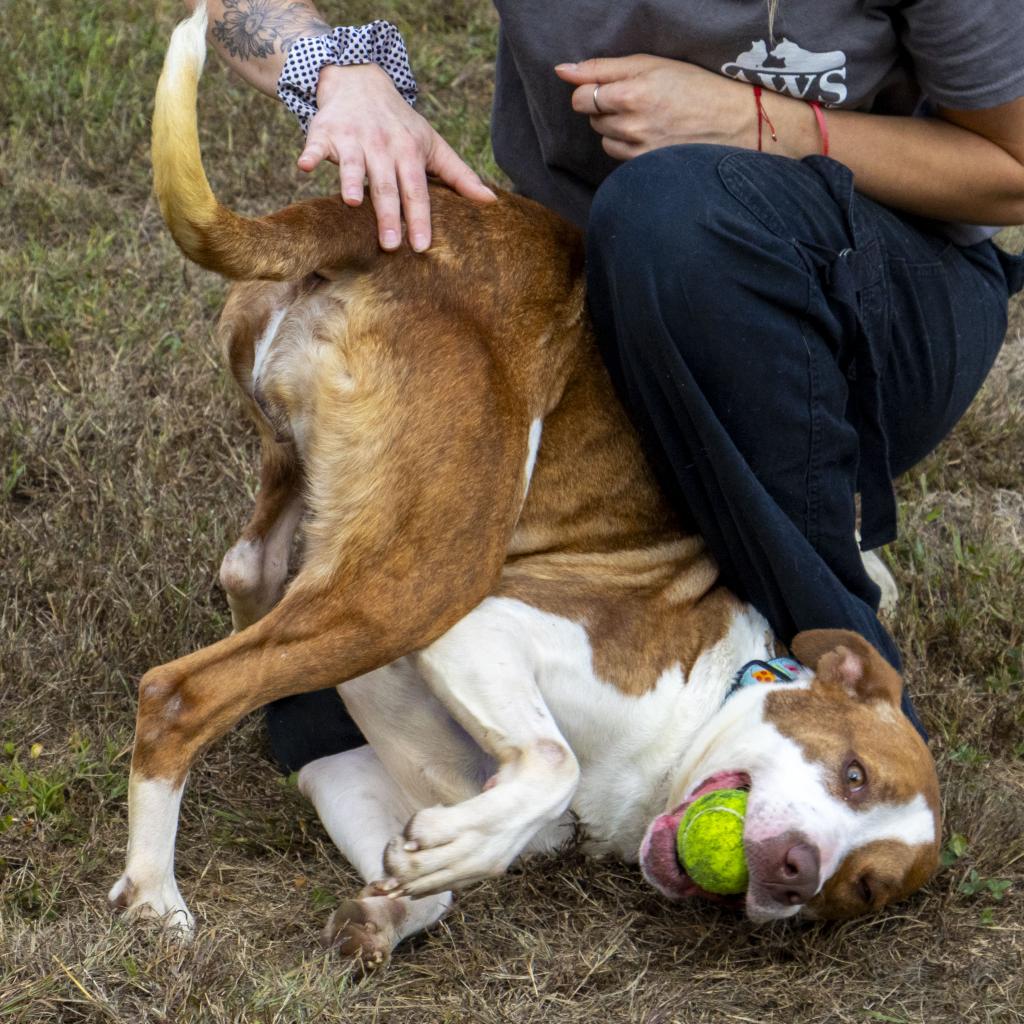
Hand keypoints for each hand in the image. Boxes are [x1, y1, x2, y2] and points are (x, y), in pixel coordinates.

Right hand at [298, 63, 496, 251]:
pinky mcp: (324, 131)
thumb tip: (492, 202)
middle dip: (389, 214)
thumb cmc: (400, 124)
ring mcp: (352, 139)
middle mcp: (381, 146)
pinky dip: (309, 153)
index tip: (422, 246)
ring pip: (353, 165)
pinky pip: (314, 144)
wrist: (360, 81)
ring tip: (353, 201)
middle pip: (386, 186)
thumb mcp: (432, 144)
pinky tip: (304, 166)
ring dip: (352, 180)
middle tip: (390, 245)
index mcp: (408, 153)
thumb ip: (460, 175)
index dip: (420, 219)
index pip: (417, 191)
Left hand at [555, 56, 754, 160]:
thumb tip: (561, 70)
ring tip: (646, 117)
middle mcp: (631, 125)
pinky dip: (626, 144)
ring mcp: (638, 150)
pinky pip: (618, 155)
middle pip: (592, 117)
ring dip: (615, 127)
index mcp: (631, 93)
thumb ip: (602, 67)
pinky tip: (649, 135)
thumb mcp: (649, 64)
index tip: (610, 86)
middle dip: (606, 107)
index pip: (581, 97)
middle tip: (637, 98)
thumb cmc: (691, 86)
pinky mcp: (644, 166)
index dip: (591, 89)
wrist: (730, 121)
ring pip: (604, 137)